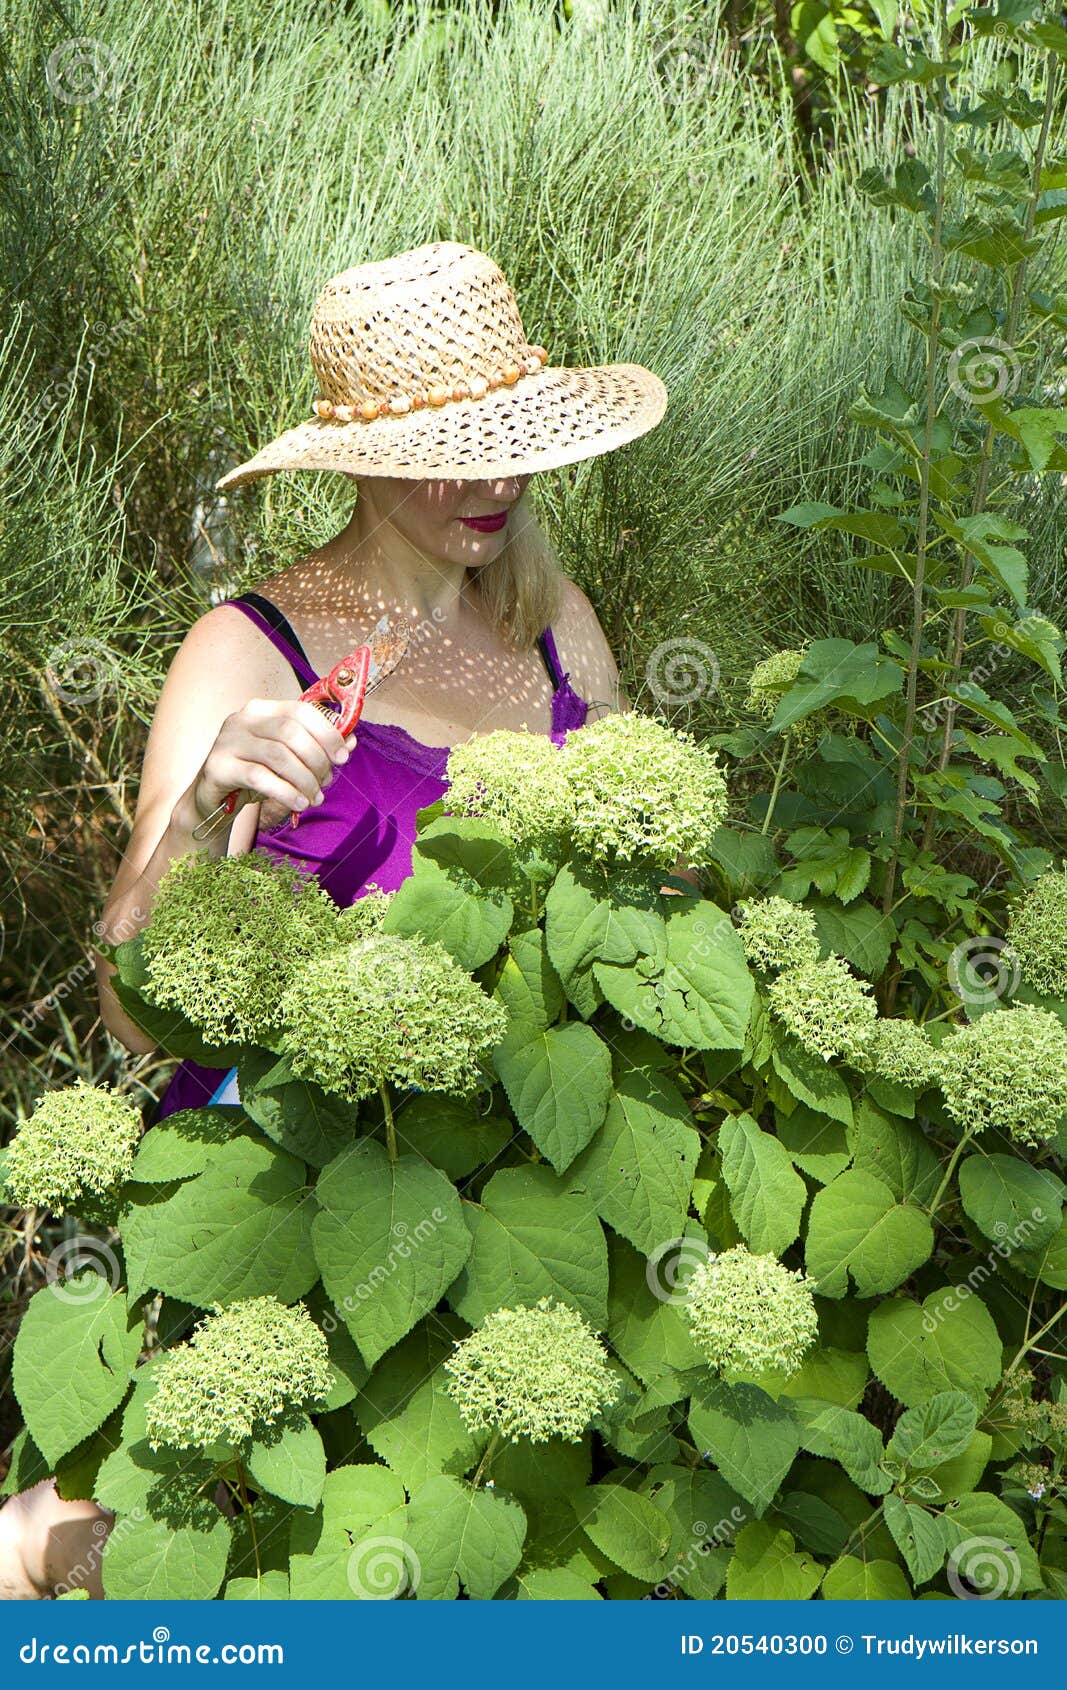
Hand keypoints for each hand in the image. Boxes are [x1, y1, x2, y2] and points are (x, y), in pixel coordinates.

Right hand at [188, 698, 349, 829]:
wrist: (214, 798)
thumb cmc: (256, 773)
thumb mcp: (288, 759)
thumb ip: (316, 748)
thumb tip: (350, 743)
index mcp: (263, 710)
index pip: (301, 711)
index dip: (327, 733)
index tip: (342, 758)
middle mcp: (243, 719)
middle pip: (291, 733)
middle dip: (316, 760)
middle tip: (325, 783)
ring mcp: (228, 740)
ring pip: (278, 755)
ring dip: (304, 780)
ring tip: (314, 799)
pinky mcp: (218, 766)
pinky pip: (259, 777)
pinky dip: (285, 792)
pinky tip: (299, 804)